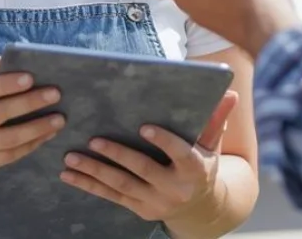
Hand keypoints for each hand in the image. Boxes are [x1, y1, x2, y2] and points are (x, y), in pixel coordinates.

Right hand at [0, 50, 64, 180]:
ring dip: (37, 128)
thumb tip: (5, 59)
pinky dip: (30, 145)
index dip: (6, 84)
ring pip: (7, 139)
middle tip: (55, 94)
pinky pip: (8, 156)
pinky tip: (46, 135)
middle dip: (29, 103)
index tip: (31, 78)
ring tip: (59, 119)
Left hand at [60, 90, 238, 224]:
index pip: (180, 154)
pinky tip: (69, 175)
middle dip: (118, 155)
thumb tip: (232, 92)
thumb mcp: (213, 145)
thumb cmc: (204, 165)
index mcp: (195, 169)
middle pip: (144, 171)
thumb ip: (217, 119)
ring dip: (95, 172)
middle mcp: (175, 189)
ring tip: (72, 157)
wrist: (202, 208)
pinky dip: (89, 186)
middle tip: (95, 139)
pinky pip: (111, 197)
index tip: (144, 127)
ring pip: (122, 186)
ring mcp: (155, 202)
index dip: (163, 141)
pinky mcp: (140, 210)